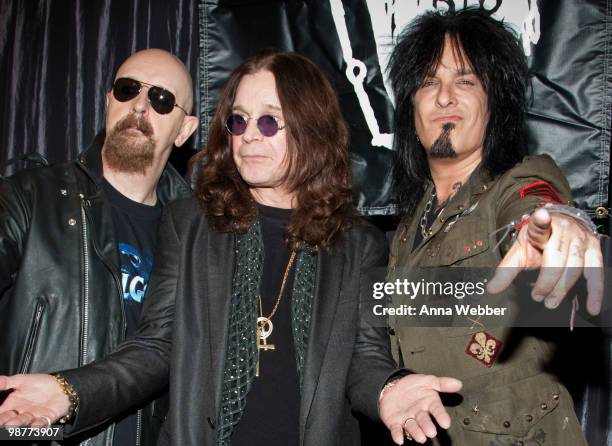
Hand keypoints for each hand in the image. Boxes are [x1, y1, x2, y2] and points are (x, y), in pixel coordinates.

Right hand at [0, 374, 68, 426]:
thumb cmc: (40, 384)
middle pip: (10, 419)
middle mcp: (21, 414)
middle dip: (4, 421)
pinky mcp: (48, 417)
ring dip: (18, 423)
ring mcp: (34, 417)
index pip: (1, 413)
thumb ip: (6, 382)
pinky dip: (38, 424)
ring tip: (11, 424)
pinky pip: (42, 422)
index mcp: (12, 406)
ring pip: (24, 421)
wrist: (61, 385)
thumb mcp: (21, 380)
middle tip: (2, 422)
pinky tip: (35, 425)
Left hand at [378, 374, 461, 443]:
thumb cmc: (412, 386)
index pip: (437, 410)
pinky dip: (397, 434)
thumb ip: (442, 383)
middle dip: (427, 427)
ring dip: (416, 432)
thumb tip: (458, 383)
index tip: (446, 423)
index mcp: (429, 404)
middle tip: (431, 432)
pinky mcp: (395, 423)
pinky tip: (399, 439)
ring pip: (412, 427)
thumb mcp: (427, 380)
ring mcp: (407, 419)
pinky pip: (396, 429)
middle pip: (424, 421)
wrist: (392, 386)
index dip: (441, 416)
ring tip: (421, 437)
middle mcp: (419, 414)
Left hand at [488, 208, 603, 314]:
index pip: (540, 223)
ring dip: (562, 288)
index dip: (541, 220)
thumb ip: (506, 270)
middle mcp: (563, 230)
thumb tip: (491, 289)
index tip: (540, 216)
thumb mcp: (520, 250)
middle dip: (547, 280)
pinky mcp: (594, 250)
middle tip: (537, 297)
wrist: (561, 226)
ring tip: (550, 302)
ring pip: (575, 266)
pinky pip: (596, 272)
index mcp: (541, 227)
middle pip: (557, 257)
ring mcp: (581, 239)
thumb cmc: (538, 242)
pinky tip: (592, 307)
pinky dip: (595, 291)